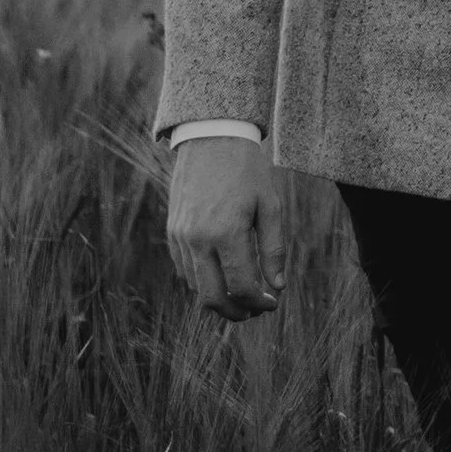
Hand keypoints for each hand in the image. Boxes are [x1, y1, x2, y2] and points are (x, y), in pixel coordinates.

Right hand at [166, 134, 286, 319]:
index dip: (259, 303)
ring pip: (195, 287)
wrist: (212, 139)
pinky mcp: (172, 231)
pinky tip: (223, 275)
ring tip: (243, 295)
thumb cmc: (248, 171)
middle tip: (255, 312)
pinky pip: (184, 269)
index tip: (273, 304)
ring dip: (219, 298)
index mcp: (227, 232)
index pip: (241, 287)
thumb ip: (273, 249)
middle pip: (212, 297)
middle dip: (236, 313)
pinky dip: (203, 280)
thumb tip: (278, 287)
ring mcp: (180, 237)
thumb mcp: (270, 206)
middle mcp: (198, 239)